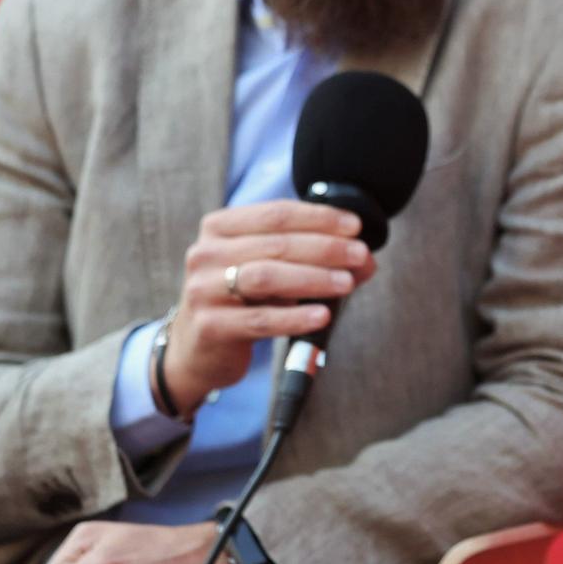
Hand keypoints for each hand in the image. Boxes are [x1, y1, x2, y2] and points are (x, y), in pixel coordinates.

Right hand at [166, 199, 375, 414]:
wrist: (197, 350)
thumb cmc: (242, 300)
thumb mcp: (270, 271)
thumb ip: (311, 258)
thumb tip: (365, 260)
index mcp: (220, 227)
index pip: (276, 213)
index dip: (319, 218)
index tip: (355, 226)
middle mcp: (205, 253)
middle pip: (276, 243)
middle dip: (325, 248)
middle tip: (360, 255)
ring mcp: (203, 290)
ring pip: (267, 277)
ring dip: (314, 277)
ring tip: (347, 283)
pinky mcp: (210, 326)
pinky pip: (260, 318)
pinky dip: (295, 316)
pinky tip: (322, 316)